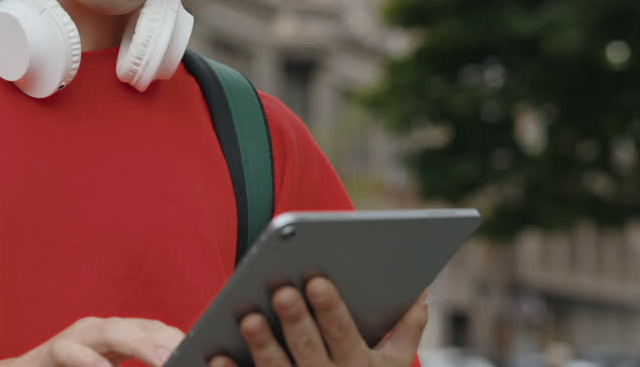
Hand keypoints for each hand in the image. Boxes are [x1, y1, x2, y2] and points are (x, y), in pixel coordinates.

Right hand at [0, 316, 184, 366]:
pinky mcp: (52, 351)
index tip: (203, 351)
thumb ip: (130, 364)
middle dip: (168, 339)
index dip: (179, 339)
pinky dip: (90, 361)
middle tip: (192, 354)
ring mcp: (75, 336)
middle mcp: (99, 329)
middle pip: (141, 326)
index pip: (156, 329)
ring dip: (140, 345)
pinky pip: (72, 352)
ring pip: (112, 332)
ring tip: (163, 361)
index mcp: (117, 334)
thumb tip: (169, 364)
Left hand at [210, 277, 426, 366]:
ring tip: (248, 318)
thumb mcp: (393, 366)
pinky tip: (217, 355)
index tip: (315, 280)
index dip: (330, 308)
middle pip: (309, 351)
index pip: (344, 334)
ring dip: (263, 346)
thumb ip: (408, 329)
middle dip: (295, 321)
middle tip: (281, 292)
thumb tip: (422, 292)